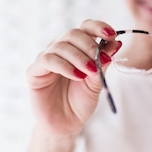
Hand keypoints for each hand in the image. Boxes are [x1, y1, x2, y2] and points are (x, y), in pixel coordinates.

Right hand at [26, 19, 120, 137]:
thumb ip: (104, 62)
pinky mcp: (34, 71)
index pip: (85, 27)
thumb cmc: (81, 101)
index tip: (111, 34)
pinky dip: (65, 66)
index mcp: (77, 47)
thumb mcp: (97, 80)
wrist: (66, 124)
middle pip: (74, 34)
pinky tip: (77, 76)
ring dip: (80, 57)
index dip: (98, 27)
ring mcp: (46, 58)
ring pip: (62, 45)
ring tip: (90, 72)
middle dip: (90, 45)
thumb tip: (116, 42)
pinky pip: (48, 60)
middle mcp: (60, 49)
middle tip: (102, 60)